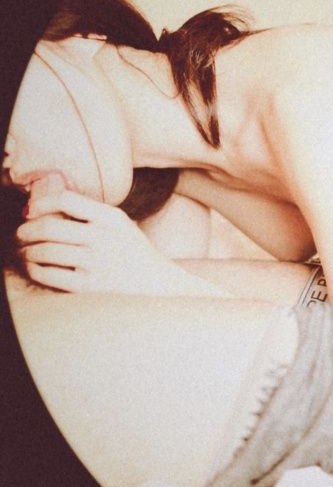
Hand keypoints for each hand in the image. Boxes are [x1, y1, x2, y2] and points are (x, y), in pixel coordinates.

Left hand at [17, 173, 186, 294]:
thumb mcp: (121, 225)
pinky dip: (35, 270)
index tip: (30, 211)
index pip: (66, 199)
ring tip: (25, 252)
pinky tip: (35, 267)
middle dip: (26, 231)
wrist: (158, 284)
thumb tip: (44, 208)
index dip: (40, 203)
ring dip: (27, 251)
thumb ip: (91, 214)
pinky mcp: (89, 286)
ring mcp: (96, 263)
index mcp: (112, 218)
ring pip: (44, 251)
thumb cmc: (133, 253)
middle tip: (21, 235)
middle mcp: (104, 238)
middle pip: (48, 227)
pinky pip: (48, 275)